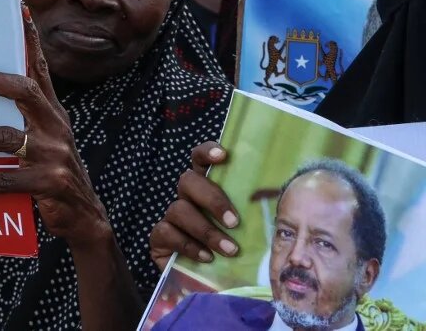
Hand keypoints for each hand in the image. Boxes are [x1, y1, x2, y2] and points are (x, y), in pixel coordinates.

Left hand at [0, 5, 109, 245]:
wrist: (85, 218)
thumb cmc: (54, 175)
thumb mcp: (46, 142)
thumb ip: (23, 121)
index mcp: (54, 113)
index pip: (40, 69)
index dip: (31, 39)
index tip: (20, 8)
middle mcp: (56, 127)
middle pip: (24, 91)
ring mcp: (55, 154)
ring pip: (6, 137)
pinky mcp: (50, 182)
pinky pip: (6, 179)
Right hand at [149, 141, 239, 271]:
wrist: (210, 284)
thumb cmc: (233, 250)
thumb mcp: (246, 230)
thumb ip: (252, 213)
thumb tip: (276, 197)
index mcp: (207, 188)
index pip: (200, 159)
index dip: (207, 151)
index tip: (223, 155)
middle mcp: (187, 198)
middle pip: (187, 181)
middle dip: (212, 200)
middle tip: (234, 222)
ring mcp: (171, 217)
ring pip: (179, 209)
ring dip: (206, 230)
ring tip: (229, 250)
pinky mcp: (159, 238)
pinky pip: (166, 232)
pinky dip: (188, 245)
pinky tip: (206, 258)